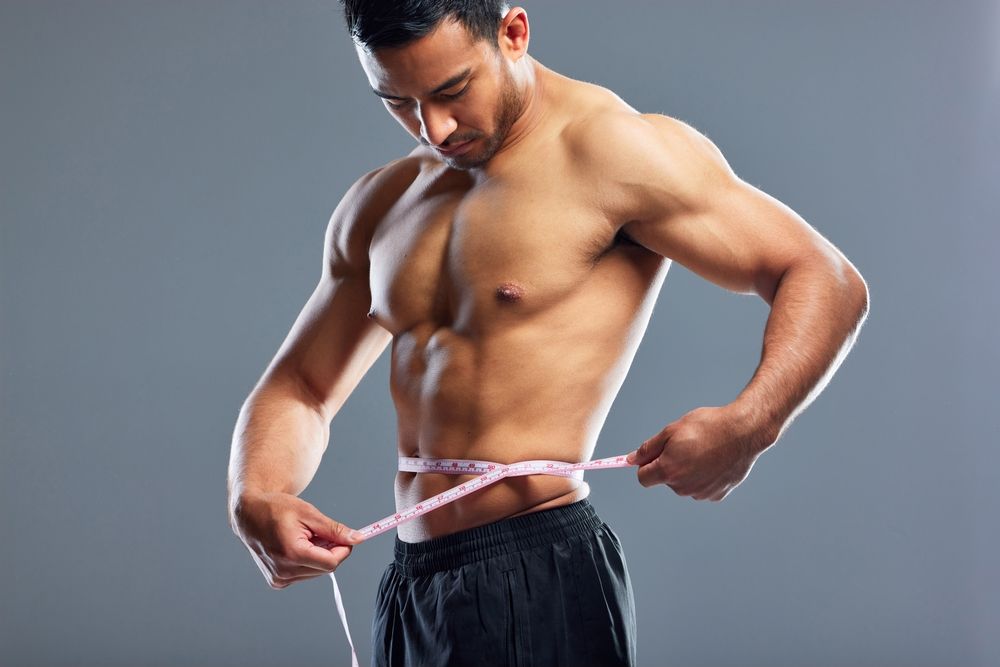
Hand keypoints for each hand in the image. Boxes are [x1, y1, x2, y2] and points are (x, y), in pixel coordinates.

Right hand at [230, 490, 364, 589]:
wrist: (249, 514)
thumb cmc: (276, 509)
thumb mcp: (309, 513)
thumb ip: (334, 530)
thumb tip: (356, 539)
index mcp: (292, 554)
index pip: (332, 563)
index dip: (343, 550)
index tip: (345, 538)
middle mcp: (284, 571)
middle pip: (325, 568)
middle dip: (329, 551)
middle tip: (320, 532)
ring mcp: (279, 578)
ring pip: (315, 572)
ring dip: (318, 556)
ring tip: (304, 537)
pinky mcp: (277, 581)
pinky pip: (303, 574)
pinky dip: (306, 561)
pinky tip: (296, 546)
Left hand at [625, 405, 763, 501]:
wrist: (744, 432)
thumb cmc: (708, 427)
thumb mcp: (671, 430)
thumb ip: (648, 448)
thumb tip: (631, 460)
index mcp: (668, 471)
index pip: (643, 478)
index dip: (645, 465)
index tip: (651, 456)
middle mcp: (683, 487)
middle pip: (665, 479)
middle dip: (669, 465)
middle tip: (684, 445)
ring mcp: (701, 493)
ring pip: (684, 483)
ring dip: (687, 470)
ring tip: (703, 450)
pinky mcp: (717, 495)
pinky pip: (702, 487)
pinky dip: (704, 476)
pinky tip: (714, 460)